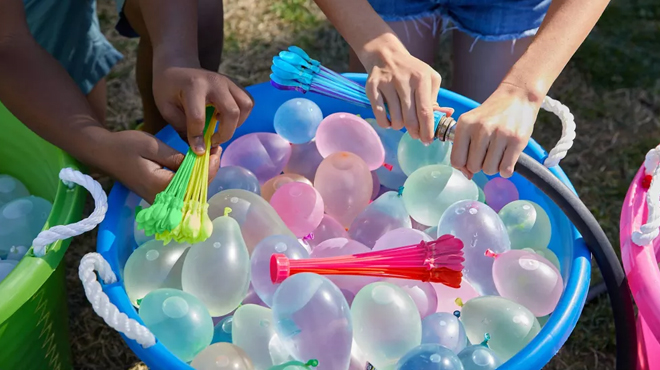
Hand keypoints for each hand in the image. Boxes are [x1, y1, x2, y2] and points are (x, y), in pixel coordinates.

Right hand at [98, 130, 220, 202]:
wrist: (104, 153)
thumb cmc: (126, 146)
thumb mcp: (153, 147)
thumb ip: (177, 158)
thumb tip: (199, 161)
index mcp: (161, 188)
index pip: (195, 182)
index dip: (210, 167)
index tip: (216, 150)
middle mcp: (163, 199)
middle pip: (196, 189)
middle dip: (209, 170)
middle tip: (216, 149)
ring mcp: (162, 199)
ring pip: (191, 190)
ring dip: (202, 173)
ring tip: (210, 153)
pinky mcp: (161, 195)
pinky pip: (183, 189)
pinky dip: (193, 176)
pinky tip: (197, 161)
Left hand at [152, 63, 253, 154]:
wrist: (177, 65)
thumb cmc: (168, 88)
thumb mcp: (166, 108)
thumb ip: (182, 127)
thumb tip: (200, 149)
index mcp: (193, 86)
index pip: (199, 118)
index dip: (198, 139)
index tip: (198, 151)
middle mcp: (215, 82)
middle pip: (232, 112)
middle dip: (225, 133)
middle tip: (212, 140)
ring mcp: (228, 82)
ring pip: (246, 106)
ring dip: (237, 123)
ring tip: (222, 127)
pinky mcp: (235, 84)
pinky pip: (248, 102)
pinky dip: (242, 115)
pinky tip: (226, 118)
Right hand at [363, 45, 445, 143]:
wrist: (386, 55)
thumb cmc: (412, 71)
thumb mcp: (429, 78)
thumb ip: (435, 98)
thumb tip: (443, 117)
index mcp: (420, 78)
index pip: (425, 111)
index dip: (427, 129)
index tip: (428, 140)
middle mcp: (403, 80)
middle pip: (410, 118)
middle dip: (415, 132)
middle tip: (416, 135)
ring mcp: (386, 84)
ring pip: (395, 119)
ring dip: (399, 126)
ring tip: (401, 122)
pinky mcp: (372, 88)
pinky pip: (380, 115)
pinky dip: (386, 123)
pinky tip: (389, 120)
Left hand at [450, 83, 540, 179]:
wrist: (518, 96)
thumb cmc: (492, 114)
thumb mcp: (471, 122)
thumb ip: (464, 147)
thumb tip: (467, 175)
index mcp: (465, 124)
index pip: (456, 160)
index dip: (463, 166)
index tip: (470, 161)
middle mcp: (481, 128)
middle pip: (473, 167)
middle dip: (479, 165)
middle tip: (487, 153)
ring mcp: (500, 134)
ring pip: (489, 170)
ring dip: (493, 167)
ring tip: (497, 154)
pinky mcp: (517, 140)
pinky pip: (505, 169)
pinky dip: (505, 170)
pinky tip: (507, 159)